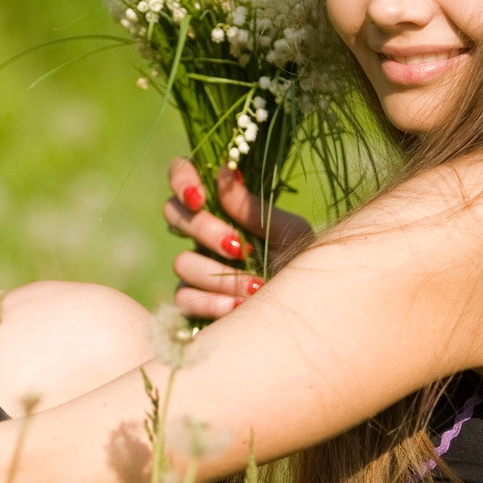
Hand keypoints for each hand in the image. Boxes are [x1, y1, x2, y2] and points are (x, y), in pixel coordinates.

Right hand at [161, 157, 312, 319]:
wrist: (308, 309)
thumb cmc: (301, 264)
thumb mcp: (289, 232)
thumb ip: (253, 208)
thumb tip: (225, 173)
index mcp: (224, 208)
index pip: (183, 176)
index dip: (181, 180)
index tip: (200, 198)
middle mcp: (203, 234)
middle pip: (174, 214)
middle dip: (204, 230)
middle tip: (238, 248)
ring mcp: (195, 267)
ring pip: (181, 261)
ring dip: (219, 275)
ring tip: (253, 288)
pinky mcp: (193, 301)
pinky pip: (183, 297)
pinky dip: (212, 302)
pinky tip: (238, 306)